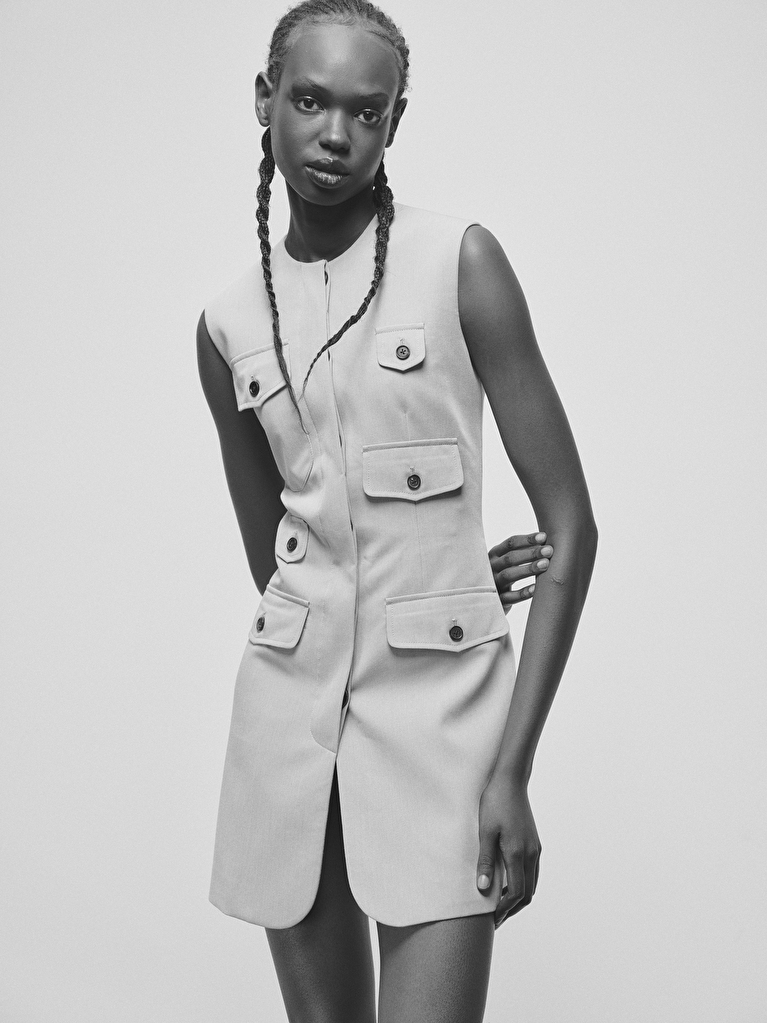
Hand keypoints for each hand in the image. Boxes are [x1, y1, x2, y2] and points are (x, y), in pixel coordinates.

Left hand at [475, 774, 541, 928]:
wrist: (510, 780)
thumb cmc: (494, 802)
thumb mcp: (484, 831)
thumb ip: (485, 860)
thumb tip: (484, 888)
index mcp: (518, 853)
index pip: (515, 893)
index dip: (504, 910)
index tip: (491, 919)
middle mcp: (531, 854)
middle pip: (527, 894)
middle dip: (512, 909)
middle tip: (495, 918)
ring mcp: (535, 848)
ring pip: (532, 884)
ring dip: (519, 898)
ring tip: (501, 905)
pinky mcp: (535, 842)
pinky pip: (532, 872)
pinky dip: (523, 884)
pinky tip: (509, 883)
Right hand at [488, 532, 553, 611]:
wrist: (489, 599)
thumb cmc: (505, 574)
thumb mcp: (507, 560)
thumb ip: (521, 550)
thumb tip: (546, 540)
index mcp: (494, 554)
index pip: (510, 543)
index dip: (527, 539)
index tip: (544, 537)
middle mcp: (491, 567)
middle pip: (510, 558)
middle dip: (530, 553)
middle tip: (549, 551)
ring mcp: (493, 584)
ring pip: (509, 575)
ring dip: (528, 569)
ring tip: (545, 564)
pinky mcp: (497, 600)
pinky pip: (510, 597)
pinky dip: (522, 592)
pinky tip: (535, 588)